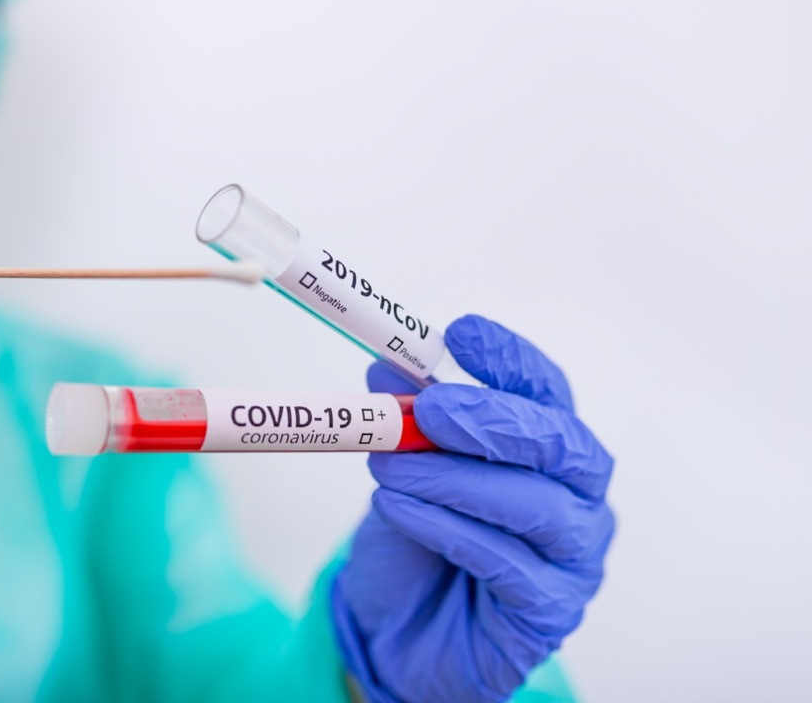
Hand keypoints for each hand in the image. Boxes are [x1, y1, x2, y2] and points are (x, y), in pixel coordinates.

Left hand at [332, 315, 614, 702]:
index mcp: (549, 451)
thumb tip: (387, 364)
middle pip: (562, 445)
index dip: (511, 361)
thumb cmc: (413, 542)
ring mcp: (572, 560)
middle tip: (429, 409)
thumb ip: (405, 419)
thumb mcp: (403, 468)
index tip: (461, 333)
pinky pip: (507, 565)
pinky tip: (399, 509)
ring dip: (457, 478)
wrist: (396, 631)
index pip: (547, 394)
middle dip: (493, 420)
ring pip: (536, 506)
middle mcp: (577, 499)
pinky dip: (449, 529)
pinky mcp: (549, 614)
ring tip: (390, 465)